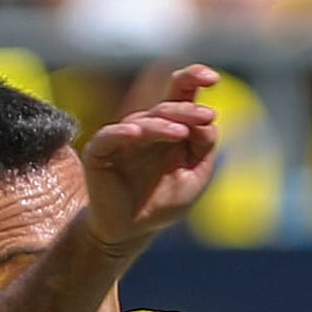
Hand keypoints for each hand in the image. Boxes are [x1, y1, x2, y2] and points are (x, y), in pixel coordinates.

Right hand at [81, 65, 220, 250]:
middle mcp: (146, 128)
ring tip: (181, 132)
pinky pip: (109, 137)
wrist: (130, 233)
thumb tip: (208, 122)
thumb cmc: (163, 203)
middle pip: (166, 107)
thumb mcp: (195, 178)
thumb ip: (204, 150)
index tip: (213, 78)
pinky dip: (121, 133)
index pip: (181, 93)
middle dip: (187, 110)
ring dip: (162, 123)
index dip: (194, 78)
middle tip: (206, 116)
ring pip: (143, 121)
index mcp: (170, 127)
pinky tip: (136, 133)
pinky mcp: (99, 152)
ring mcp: (121, 138)